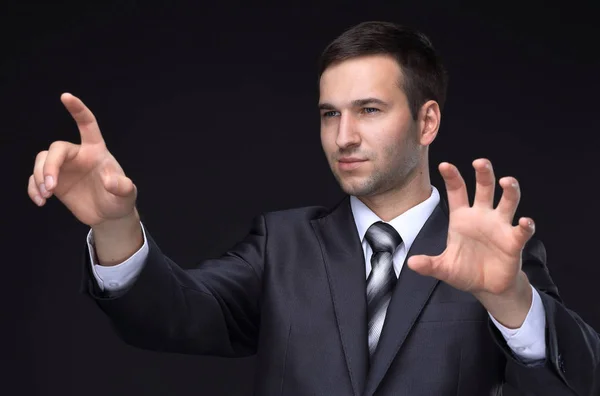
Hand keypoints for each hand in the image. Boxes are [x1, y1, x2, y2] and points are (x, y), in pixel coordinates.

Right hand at [27, 93, 136, 226]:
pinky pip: (35, 179)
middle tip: (51, 188)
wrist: (110, 217)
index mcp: (96, 151)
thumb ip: (121, 186)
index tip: (66, 96)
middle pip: (56, 149)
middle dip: (49, 167)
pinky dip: (33, 189)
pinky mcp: (55, 183)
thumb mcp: (127, 195)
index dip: (78, 110)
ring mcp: (64, 169)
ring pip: (41, 161)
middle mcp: (78, 155)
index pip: (87, 125)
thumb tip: (109, 181)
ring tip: (46, 196)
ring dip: (39, 177)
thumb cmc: (120, 201)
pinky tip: (41, 201)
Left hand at [407, 159, 535, 295]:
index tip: (445, 165)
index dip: (452, 177)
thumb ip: (429, 264)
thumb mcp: (443, 268)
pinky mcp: (513, 241)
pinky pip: (521, 231)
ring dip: (510, 190)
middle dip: (484, 173)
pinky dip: (525, 225)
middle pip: (485, 188)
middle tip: (480, 162)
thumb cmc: (465, 270)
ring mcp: (500, 226)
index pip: (457, 191)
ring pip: (508, 201)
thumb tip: (411, 263)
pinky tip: (524, 221)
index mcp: (462, 217)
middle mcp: (482, 216)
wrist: (487, 287)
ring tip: (507, 181)